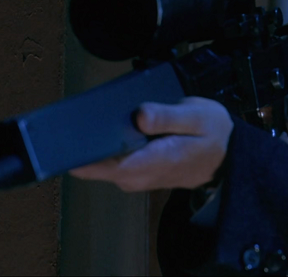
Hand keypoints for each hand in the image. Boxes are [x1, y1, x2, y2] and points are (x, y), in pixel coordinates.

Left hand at [68, 97, 233, 191]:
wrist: (228, 157)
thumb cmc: (212, 135)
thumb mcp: (197, 117)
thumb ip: (168, 116)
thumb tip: (140, 115)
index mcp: (149, 163)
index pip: (98, 164)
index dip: (76, 149)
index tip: (60, 131)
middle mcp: (135, 176)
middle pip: (92, 161)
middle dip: (83, 137)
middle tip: (79, 110)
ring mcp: (132, 177)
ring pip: (99, 160)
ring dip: (94, 138)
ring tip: (94, 112)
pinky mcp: (132, 173)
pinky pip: (109, 158)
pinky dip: (106, 142)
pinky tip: (111, 123)